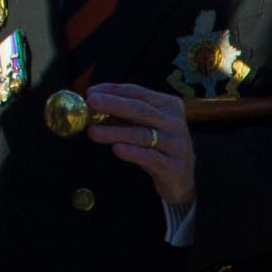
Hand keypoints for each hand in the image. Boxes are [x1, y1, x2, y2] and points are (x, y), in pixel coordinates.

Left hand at [84, 83, 194, 204]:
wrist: (181, 180)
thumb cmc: (156, 146)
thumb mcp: (144, 125)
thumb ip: (123, 112)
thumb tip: (92, 99)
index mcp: (169, 106)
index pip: (138, 93)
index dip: (113, 91)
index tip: (90, 93)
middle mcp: (175, 123)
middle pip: (141, 110)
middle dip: (113, 104)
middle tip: (91, 102)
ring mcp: (177, 145)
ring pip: (142, 134)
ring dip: (115, 132)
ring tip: (92, 131)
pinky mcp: (174, 167)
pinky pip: (151, 158)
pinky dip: (132, 152)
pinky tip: (116, 149)